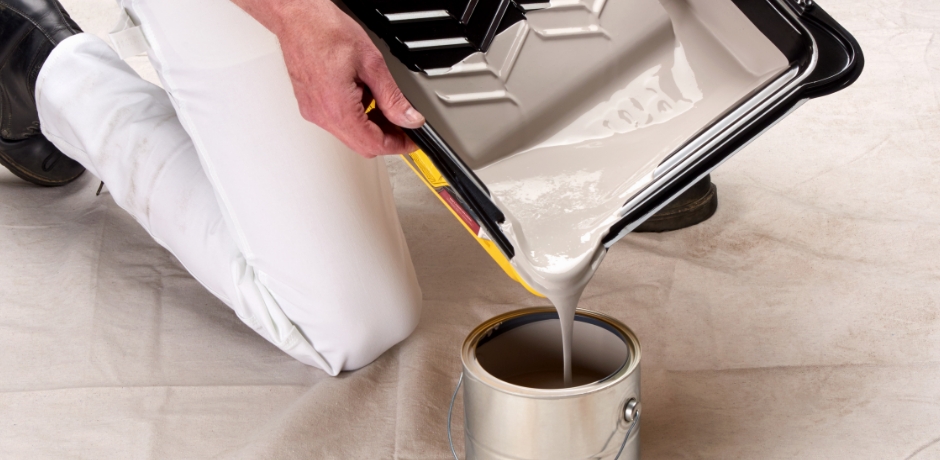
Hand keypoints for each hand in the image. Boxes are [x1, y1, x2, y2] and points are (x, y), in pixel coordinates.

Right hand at [233, 0, 424, 157]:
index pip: (374, 144)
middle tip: (404, 125)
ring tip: (383, 103)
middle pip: (361, 145)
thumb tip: (408, 117)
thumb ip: (393, 97)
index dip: (398, 145)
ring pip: (349, 135)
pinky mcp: (309, 105)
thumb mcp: (372, 63)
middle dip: (386, 138)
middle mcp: (322, 115)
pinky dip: (355, 117)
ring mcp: (313, 111)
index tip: (411, 141)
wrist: (298, 18)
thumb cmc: (325, 31)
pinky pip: (336, 123)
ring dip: (370, 127)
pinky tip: (363, 97)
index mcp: (338, 108)